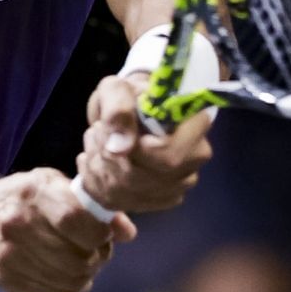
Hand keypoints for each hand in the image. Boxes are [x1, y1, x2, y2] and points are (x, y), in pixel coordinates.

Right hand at [0, 169, 136, 291]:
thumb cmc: (20, 198)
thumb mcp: (51, 186)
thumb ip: (91, 206)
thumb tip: (127, 232)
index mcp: (34, 193)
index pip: (77, 220)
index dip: (99, 233)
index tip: (102, 234)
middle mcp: (18, 224)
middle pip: (77, 256)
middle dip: (97, 257)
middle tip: (97, 250)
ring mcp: (10, 254)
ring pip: (70, 280)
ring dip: (86, 274)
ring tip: (83, 262)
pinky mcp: (7, 278)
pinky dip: (70, 288)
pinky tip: (68, 275)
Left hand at [74, 73, 212, 214]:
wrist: (132, 111)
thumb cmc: (129, 96)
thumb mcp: (116, 89)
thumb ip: (117, 110)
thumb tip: (119, 147)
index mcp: (194, 126)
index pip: (168, 157)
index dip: (134, 151)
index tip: (112, 131)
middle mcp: (194, 159)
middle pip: (143, 180)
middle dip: (108, 157)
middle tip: (96, 131)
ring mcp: (180, 183)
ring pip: (128, 193)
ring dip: (99, 168)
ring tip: (96, 142)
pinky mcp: (160, 199)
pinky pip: (120, 202)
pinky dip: (98, 182)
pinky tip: (98, 161)